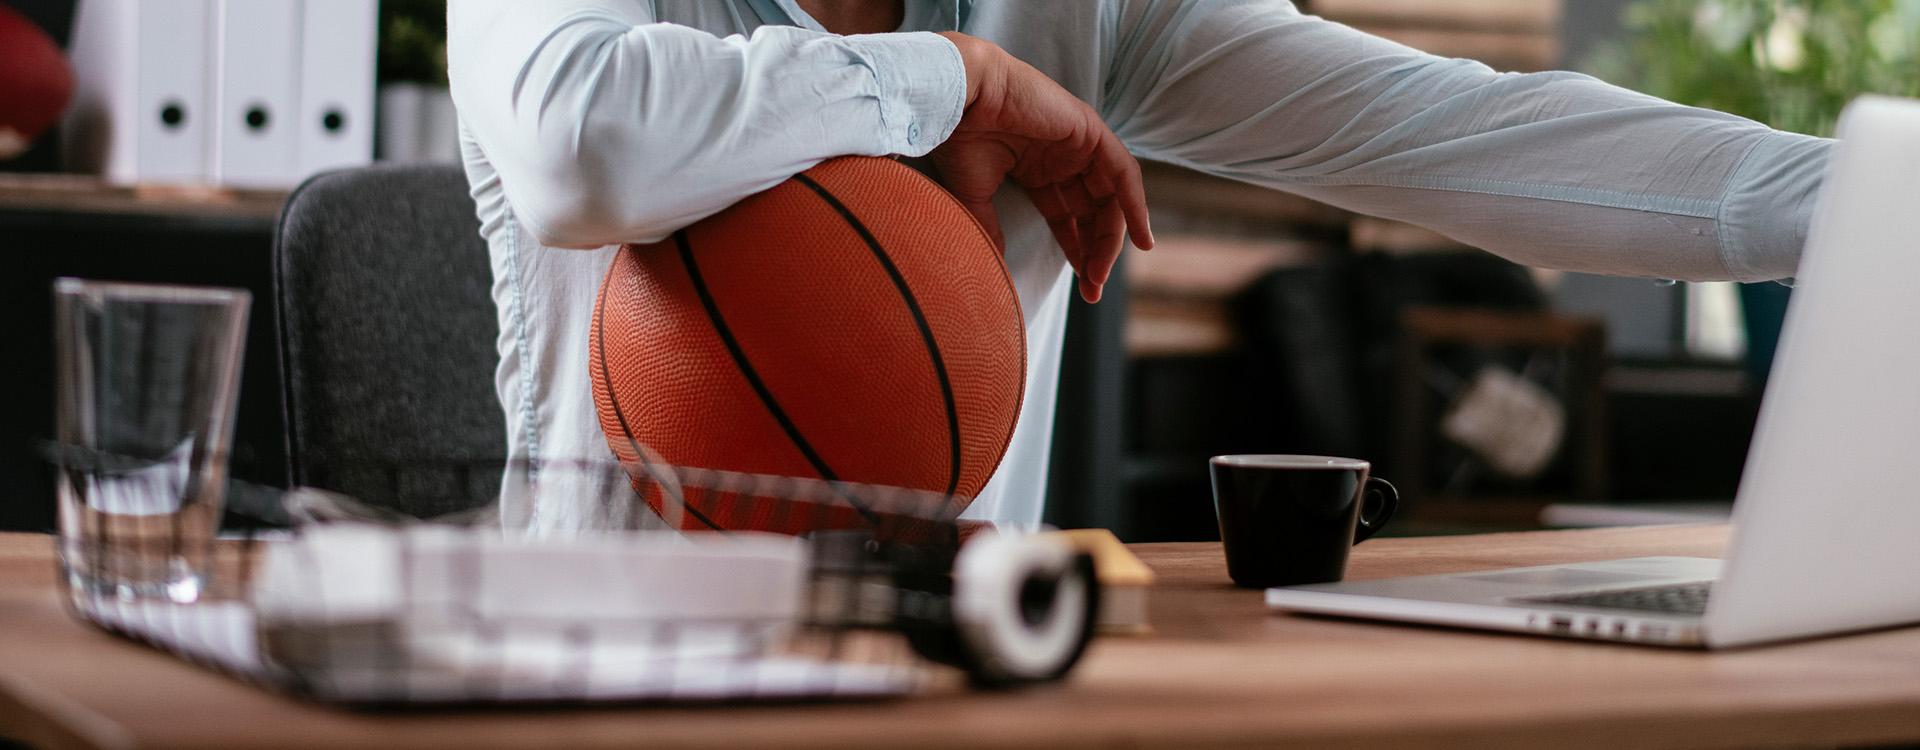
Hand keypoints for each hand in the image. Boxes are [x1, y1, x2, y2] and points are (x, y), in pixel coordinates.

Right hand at [930, 32, 1152, 302]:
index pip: (1066, 216)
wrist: (959, 98)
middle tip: (1091, 290)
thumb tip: (995, 265)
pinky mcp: (1090, 131)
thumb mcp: (976, 195)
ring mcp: (1078, 143)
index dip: (1075, 251)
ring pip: (1108, 197)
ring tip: (1100, 274)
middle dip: (1094, 252)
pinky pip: (1124, 173)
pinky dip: (1134, 204)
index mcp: (1035, 169)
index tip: (1083, 287)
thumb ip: (990, 228)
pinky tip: (1139, 239)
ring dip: (1110, 238)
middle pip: (1091, 211)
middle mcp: (1060, 157)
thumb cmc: (960, 138)